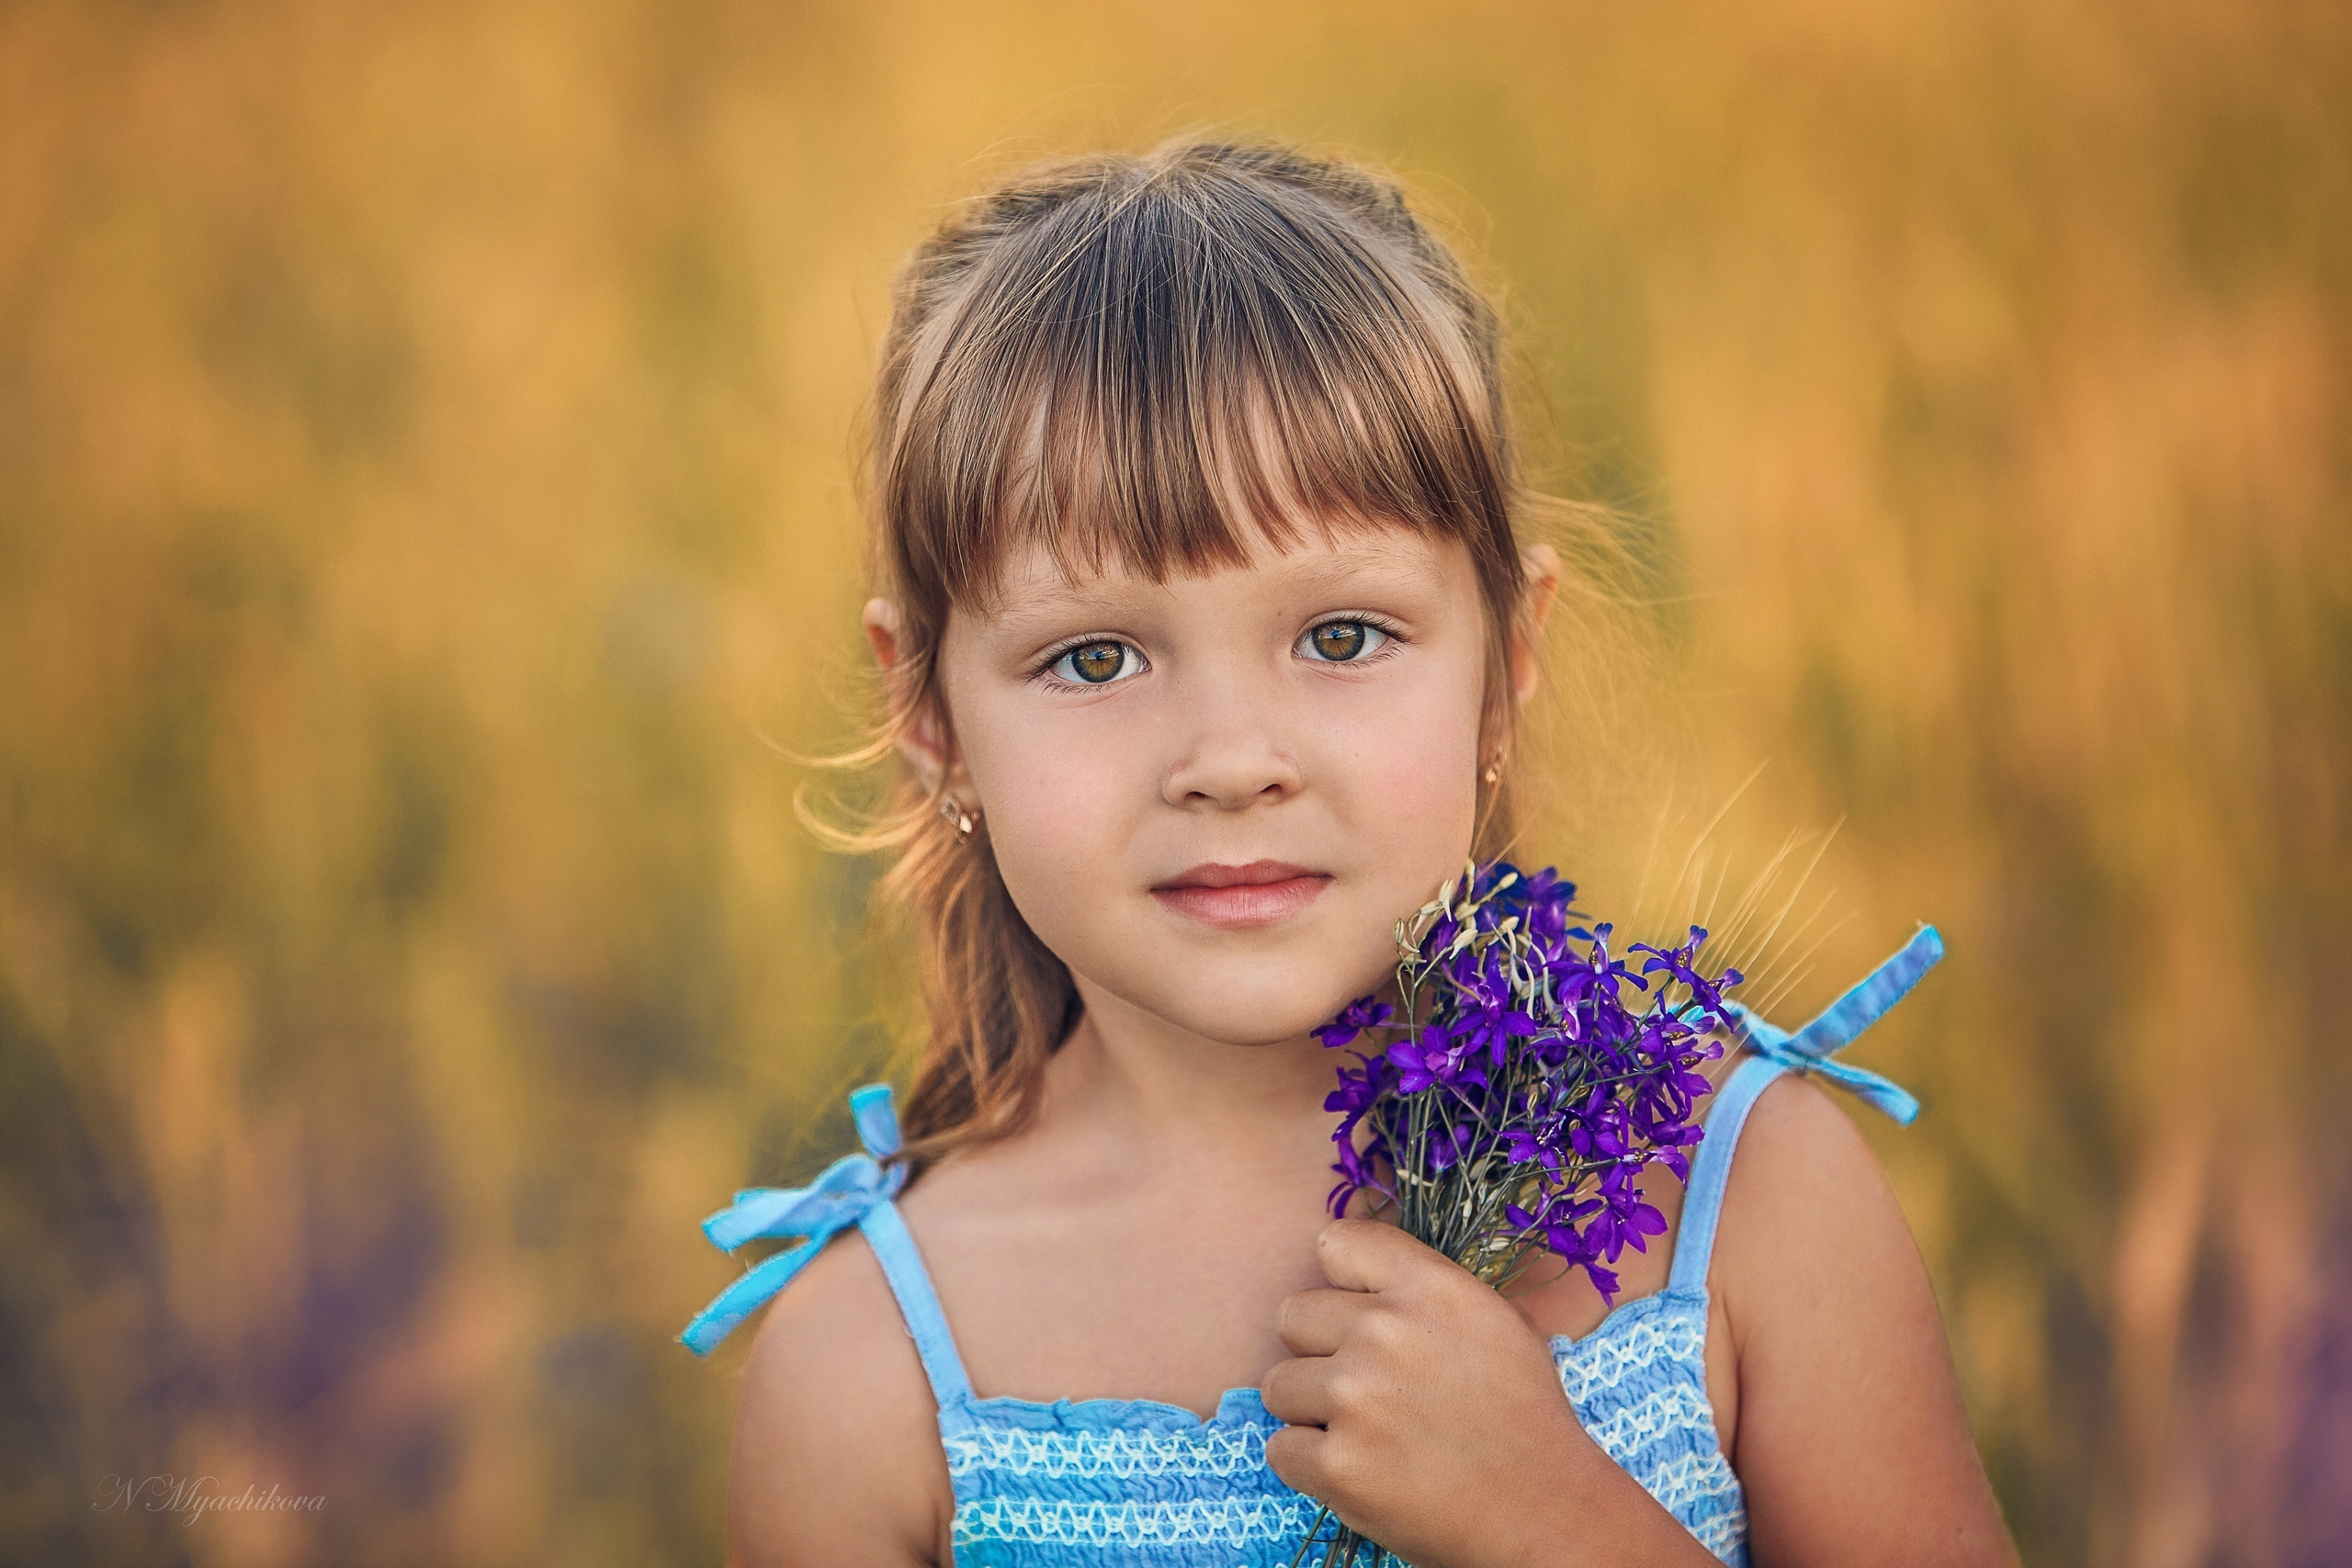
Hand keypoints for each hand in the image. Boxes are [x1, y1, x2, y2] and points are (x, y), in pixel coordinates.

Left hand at [1260, 1219, 1712, 1567]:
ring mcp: (1356, 1398)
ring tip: (1367, 1433)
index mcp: (1428, 1286)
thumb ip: (1422, 1287)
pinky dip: (1310, 1465)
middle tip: (1365, 1388)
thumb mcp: (1493, 1320)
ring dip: (1310, 1411)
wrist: (1548, 1514)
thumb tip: (1354, 1272)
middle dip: (1319, 1351)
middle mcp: (1386, 1331)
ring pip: (1279, 1383)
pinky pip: (1280, 1448)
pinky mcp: (1337, 1465)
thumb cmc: (1524, 1415)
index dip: (1341, 1283)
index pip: (1335, 1243)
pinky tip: (1361, 1469)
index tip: (1359, 1314)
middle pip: (1293, 1315)